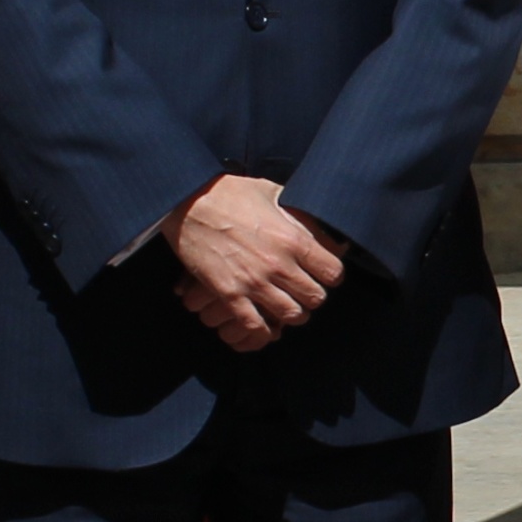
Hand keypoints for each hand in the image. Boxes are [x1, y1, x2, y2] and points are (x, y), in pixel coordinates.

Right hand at [169, 174, 343, 352]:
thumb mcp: (271, 192)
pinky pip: (255, 325)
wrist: (187, 202)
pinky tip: (262, 321)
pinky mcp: (229, 294)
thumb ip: (296, 211)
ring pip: (291, 316)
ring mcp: (254, 281)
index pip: (333, 272)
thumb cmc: (230, 193)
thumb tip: (317, 219)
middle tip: (303, 291)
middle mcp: (278, 264)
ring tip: (285, 306)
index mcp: (293, 238)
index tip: (322, 274)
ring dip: (291, 314)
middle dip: (313, 296)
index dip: (331, 276)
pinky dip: (262, 328)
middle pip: (316, 298)